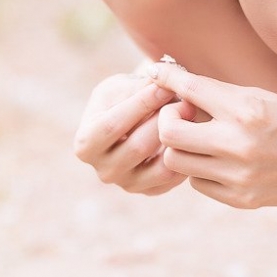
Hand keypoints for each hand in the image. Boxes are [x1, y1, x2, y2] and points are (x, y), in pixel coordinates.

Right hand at [73, 73, 186, 195]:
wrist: (132, 121)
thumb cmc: (122, 98)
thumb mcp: (123, 86)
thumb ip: (140, 87)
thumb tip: (165, 87)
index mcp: (86, 143)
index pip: (112, 126)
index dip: (140, 104)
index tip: (164, 86)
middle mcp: (103, 170)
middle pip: (137, 147)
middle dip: (163, 121)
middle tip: (186, 102)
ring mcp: (127, 184)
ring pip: (159, 165)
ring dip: (177, 138)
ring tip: (190, 116)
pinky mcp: (150, 190)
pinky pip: (174, 177)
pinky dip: (185, 155)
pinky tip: (190, 134)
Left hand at [147, 61, 276, 207]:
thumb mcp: (260, 96)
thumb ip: (218, 95)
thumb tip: (174, 84)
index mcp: (246, 109)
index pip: (190, 89)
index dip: (167, 77)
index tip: (156, 73)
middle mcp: (239, 144)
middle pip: (169, 133)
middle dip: (168, 120)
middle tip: (181, 115)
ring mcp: (239, 176)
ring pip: (177, 162)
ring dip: (182, 147)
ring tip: (199, 139)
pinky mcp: (241, 199)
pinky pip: (198, 183)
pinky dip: (200, 169)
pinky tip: (217, 160)